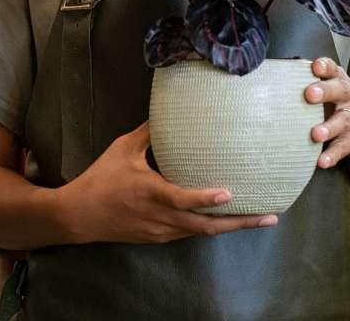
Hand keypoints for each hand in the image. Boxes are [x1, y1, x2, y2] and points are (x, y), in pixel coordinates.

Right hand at [56, 122, 279, 244]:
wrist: (80, 215)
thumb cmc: (101, 179)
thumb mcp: (123, 149)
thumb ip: (149, 133)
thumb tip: (170, 112)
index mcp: (151, 193)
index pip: (182, 199)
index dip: (205, 199)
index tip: (228, 194)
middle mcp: (161, 217)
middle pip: (206, 226)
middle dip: (240, 222)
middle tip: (269, 216)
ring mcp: (162, 231)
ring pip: (202, 232)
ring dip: (231, 227)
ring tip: (260, 218)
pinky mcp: (160, 237)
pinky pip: (191, 232)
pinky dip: (211, 226)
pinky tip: (227, 220)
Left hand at [304, 57, 349, 167]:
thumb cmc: (336, 104)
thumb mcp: (328, 89)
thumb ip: (307, 83)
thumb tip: (271, 81)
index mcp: (339, 80)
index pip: (333, 69)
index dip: (325, 66)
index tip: (315, 66)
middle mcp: (349, 96)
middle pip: (340, 90)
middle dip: (325, 91)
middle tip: (310, 94)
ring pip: (343, 121)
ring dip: (329, 128)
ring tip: (316, 134)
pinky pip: (343, 147)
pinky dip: (332, 155)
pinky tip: (322, 161)